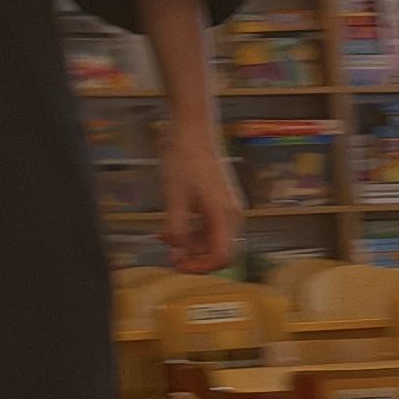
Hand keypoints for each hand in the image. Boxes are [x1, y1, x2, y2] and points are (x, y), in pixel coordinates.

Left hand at [158, 117, 241, 271]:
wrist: (192, 131)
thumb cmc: (184, 160)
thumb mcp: (174, 199)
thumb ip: (176, 231)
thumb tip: (175, 255)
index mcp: (224, 215)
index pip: (221, 256)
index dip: (200, 267)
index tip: (178, 266)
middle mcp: (231, 215)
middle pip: (219, 251)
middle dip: (195, 258)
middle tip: (170, 257)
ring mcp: (226, 208)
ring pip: (213, 240)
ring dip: (192, 246)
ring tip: (167, 241)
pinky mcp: (219, 201)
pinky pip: (210, 226)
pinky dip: (193, 232)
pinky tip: (173, 228)